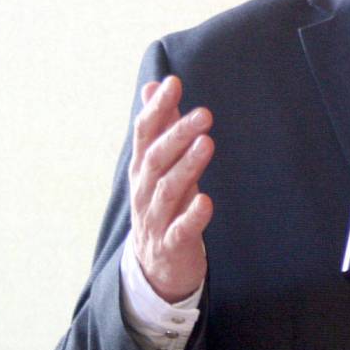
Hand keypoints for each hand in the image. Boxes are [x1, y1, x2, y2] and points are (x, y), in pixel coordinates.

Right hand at [128, 75, 214, 302]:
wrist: (155, 267)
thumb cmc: (162, 206)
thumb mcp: (159, 166)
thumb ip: (159, 126)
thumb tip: (154, 84)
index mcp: (142, 169)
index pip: (145, 134)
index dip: (157, 109)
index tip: (174, 83)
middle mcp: (144, 191)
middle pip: (157, 158)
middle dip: (178, 134)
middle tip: (205, 114)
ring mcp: (155, 219)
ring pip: (168, 190)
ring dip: (187, 166)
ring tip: (207, 144)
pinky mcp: (171, 245)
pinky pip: (180, 229)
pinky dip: (192, 215)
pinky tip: (206, 201)